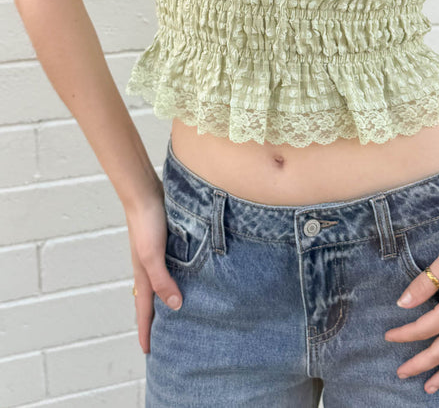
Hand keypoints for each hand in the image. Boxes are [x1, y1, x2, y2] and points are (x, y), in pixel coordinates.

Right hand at [126, 184, 183, 353]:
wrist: (145, 193)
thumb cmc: (146, 224)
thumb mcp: (152, 256)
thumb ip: (162, 281)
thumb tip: (175, 306)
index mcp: (142, 275)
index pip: (143, 310)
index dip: (146, 331)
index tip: (148, 352)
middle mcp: (148, 268)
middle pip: (151, 300)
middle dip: (155, 320)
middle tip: (164, 338)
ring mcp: (156, 256)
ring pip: (162, 284)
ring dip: (166, 299)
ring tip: (177, 313)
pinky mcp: (165, 244)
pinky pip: (171, 268)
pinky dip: (176, 279)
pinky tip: (188, 277)